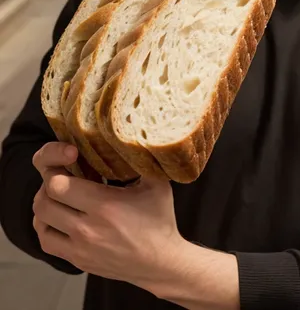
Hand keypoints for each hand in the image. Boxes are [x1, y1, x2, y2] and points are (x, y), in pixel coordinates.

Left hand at [32, 142, 186, 290]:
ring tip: (61, 192)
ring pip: (40, 221)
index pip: (58, 185)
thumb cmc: (159, 220)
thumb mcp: (157, 184)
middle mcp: (88, 229)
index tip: (72, 157)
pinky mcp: (77, 260)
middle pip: (44, 201)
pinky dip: (46, 225)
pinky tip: (59, 215)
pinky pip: (46, 241)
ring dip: (46, 203)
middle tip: (63, 172)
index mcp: (105, 206)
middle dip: (50, 182)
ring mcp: (80, 247)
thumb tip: (131, 134)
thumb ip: (142, 159)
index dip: (58, 166)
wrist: (161, 263)